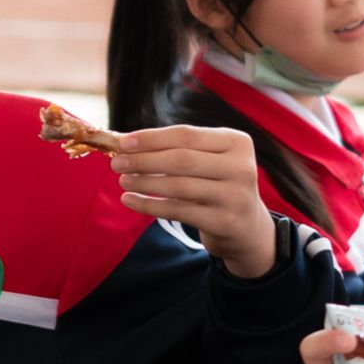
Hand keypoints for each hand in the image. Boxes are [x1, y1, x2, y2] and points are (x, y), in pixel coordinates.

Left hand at [104, 121, 280, 276]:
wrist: (247, 227)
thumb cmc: (218, 184)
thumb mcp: (210, 160)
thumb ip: (179, 149)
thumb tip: (127, 142)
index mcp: (237, 143)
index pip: (187, 136)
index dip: (153, 138)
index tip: (124, 142)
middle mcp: (242, 168)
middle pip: (182, 160)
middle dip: (144, 160)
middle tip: (117, 163)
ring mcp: (235, 196)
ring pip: (178, 186)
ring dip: (144, 182)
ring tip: (123, 180)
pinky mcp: (224, 222)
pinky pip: (178, 211)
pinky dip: (149, 205)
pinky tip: (129, 200)